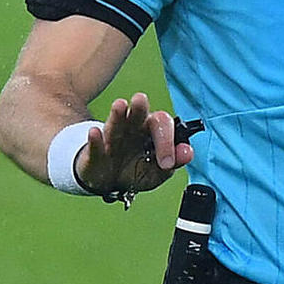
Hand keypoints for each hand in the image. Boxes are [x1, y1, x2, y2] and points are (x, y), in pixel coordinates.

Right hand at [75, 92, 193, 195]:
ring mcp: (112, 137)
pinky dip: (95, 139)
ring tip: (120, 105)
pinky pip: (95, 143)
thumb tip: (188, 152)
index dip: (167, 140)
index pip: (162, 125)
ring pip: (116, 122)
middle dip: (140, 108)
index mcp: (151, 131)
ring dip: (118, 114)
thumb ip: (173, 162)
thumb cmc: (135, 170)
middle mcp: (132, 128)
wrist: (108, 182)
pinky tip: (95, 133)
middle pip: (138, 114)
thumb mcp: (157, 172)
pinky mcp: (95, 150)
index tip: (167, 162)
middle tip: (140, 100)